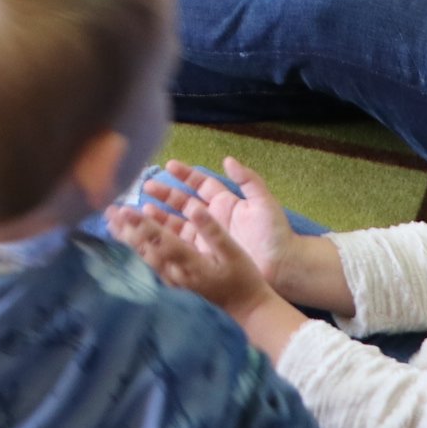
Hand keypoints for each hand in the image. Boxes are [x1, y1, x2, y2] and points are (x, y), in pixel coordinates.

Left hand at [110, 191, 278, 316]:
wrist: (247, 313)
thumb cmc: (243, 280)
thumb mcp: (234, 253)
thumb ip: (213, 231)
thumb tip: (194, 208)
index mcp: (190, 263)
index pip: (161, 240)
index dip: (142, 224)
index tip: (124, 210)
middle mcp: (176, 274)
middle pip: (145, 250)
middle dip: (126, 230)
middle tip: (108, 211)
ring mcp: (173, 283)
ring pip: (144, 259)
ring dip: (127, 241)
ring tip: (111, 225)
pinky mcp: (173, 287)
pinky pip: (149, 267)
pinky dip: (136, 254)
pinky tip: (127, 246)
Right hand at [148, 159, 300, 288]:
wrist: (282, 267)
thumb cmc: (275, 234)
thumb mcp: (263, 203)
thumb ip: (248, 180)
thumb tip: (228, 160)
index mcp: (226, 202)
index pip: (201, 183)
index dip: (185, 174)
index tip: (169, 165)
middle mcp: (213, 217)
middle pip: (184, 201)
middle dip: (165, 193)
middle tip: (147, 186)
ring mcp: (208, 236)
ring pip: (179, 222)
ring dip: (162, 215)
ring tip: (144, 210)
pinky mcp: (205, 253)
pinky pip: (182, 243)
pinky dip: (167, 237)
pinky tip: (153, 233)